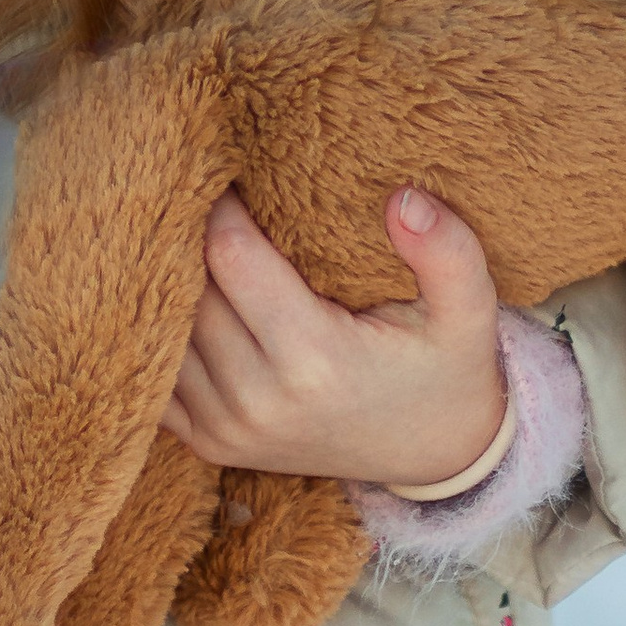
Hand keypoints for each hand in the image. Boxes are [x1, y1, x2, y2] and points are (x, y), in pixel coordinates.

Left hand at [160, 190, 504, 488]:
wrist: (432, 456)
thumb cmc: (447, 368)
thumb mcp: (468, 312)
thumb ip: (448, 252)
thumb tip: (403, 197)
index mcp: (316, 362)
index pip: (230, 254)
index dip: (224, 202)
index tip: (234, 168)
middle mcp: (259, 402)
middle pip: (187, 289)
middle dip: (188, 234)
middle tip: (199, 186)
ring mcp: (227, 431)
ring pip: (160, 330)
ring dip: (167, 280)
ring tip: (187, 234)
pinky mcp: (209, 444)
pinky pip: (156, 375)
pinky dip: (158, 331)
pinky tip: (181, 292)